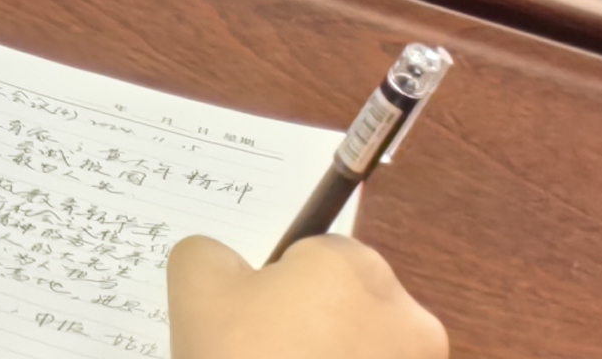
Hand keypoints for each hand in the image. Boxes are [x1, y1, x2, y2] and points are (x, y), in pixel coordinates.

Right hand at [167, 235, 445, 358]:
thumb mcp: (196, 288)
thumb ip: (210, 252)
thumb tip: (232, 266)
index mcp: (353, 266)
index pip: (311, 254)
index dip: (276, 285)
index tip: (252, 320)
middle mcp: (406, 314)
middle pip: (347, 302)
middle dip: (313, 323)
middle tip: (264, 354)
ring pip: (366, 349)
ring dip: (337, 358)